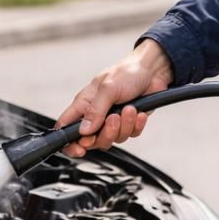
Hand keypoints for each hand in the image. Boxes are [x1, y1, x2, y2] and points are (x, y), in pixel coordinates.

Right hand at [55, 40, 173, 156]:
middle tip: (113, 118)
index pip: (66, 128)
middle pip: (92, 140)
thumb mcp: (108, 88)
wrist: (152, 71)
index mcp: (84, 104)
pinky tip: (139, 113)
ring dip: (124, 126)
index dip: (69, 143)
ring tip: (129, 109)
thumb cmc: (127, 72)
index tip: (80, 149)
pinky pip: (129, 135)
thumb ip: (95, 110)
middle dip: (105, 134)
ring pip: (112, 139)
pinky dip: (136, 125)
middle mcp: (96, 115)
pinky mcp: (128, 123)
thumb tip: (83, 130)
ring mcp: (112, 120)